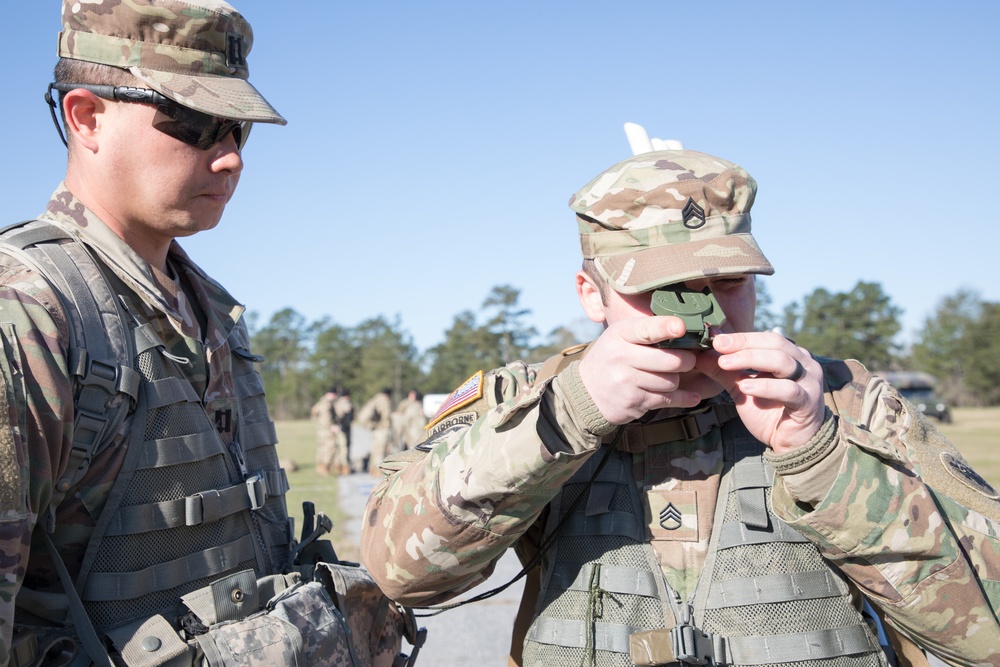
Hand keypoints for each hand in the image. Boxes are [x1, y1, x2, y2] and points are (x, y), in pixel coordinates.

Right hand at [579, 316, 701, 424]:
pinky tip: (692, 396)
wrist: (587, 391)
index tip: (680, 327)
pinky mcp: (633, 402)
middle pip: (671, 360)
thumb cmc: (612, 357)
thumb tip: (685, 329)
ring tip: (669, 376)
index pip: (646, 329)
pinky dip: (683, 398)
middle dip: (687, 360)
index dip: (665, 327)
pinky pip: (668, 399)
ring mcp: (626, 382)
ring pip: (672, 381)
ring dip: (676, 380)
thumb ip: (647, 330)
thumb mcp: (620, 336)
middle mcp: (621, 357)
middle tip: (688, 359)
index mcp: (620, 334)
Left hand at [696, 331, 825, 453]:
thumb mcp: (742, 388)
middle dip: (744, 344)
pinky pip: (789, 390)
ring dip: (751, 359)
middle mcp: (804, 364)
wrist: (791, 444)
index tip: (715, 340)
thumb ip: (725, 371)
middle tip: (719, 346)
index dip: (741, 337)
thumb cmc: (769, 412)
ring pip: (782, 362)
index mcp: (790, 355)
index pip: (766, 338)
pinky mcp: (809, 403)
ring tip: (725, 364)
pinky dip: (765, 386)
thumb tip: (699, 355)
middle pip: (775, 343)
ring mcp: (809, 382)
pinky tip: (745, 387)